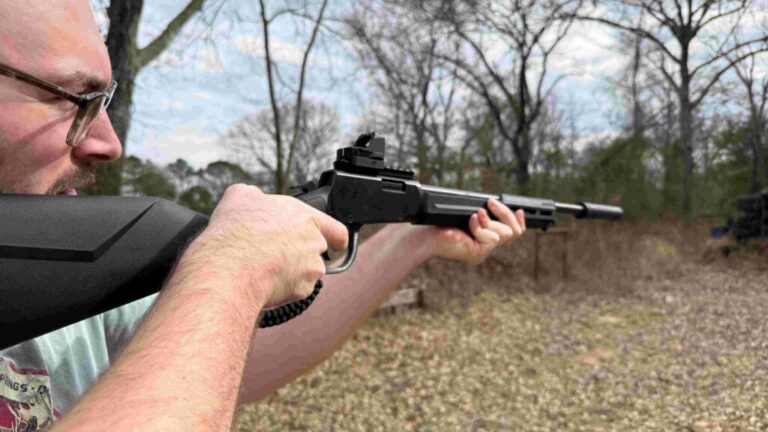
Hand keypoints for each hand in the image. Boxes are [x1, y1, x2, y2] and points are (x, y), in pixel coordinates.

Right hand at [188, 184, 347, 309]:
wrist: (229, 267)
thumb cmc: (235, 232)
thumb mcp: (239, 196)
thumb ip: (255, 195)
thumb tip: (254, 197)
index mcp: (304, 217)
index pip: (336, 230)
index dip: (336, 239)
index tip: (335, 246)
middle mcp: (314, 241)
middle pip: (317, 251)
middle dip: (301, 256)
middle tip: (277, 256)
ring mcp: (311, 267)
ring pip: (307, 272)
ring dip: (293, 273)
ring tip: (264, 269)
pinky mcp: (303, 289)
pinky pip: (297, 290)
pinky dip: (284, 289)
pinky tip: (264, 281)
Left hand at [431, 198, 525, 263]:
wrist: (423, 234)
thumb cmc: (437, 222)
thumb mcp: (467, 214)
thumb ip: (482, 213)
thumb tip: (495, 203)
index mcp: (483, 237)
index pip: (512, 234)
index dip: (519, 223)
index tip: (519, 210)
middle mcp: (484, 246)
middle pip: (513, 232)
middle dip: (505, 214)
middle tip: (490, 203)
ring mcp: (482, 251)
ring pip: (504, 234)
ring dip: (489, 221)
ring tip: (475, 215)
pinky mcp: (477, 253)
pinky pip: (491, 237)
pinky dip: (479, 226)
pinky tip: (470, 222)